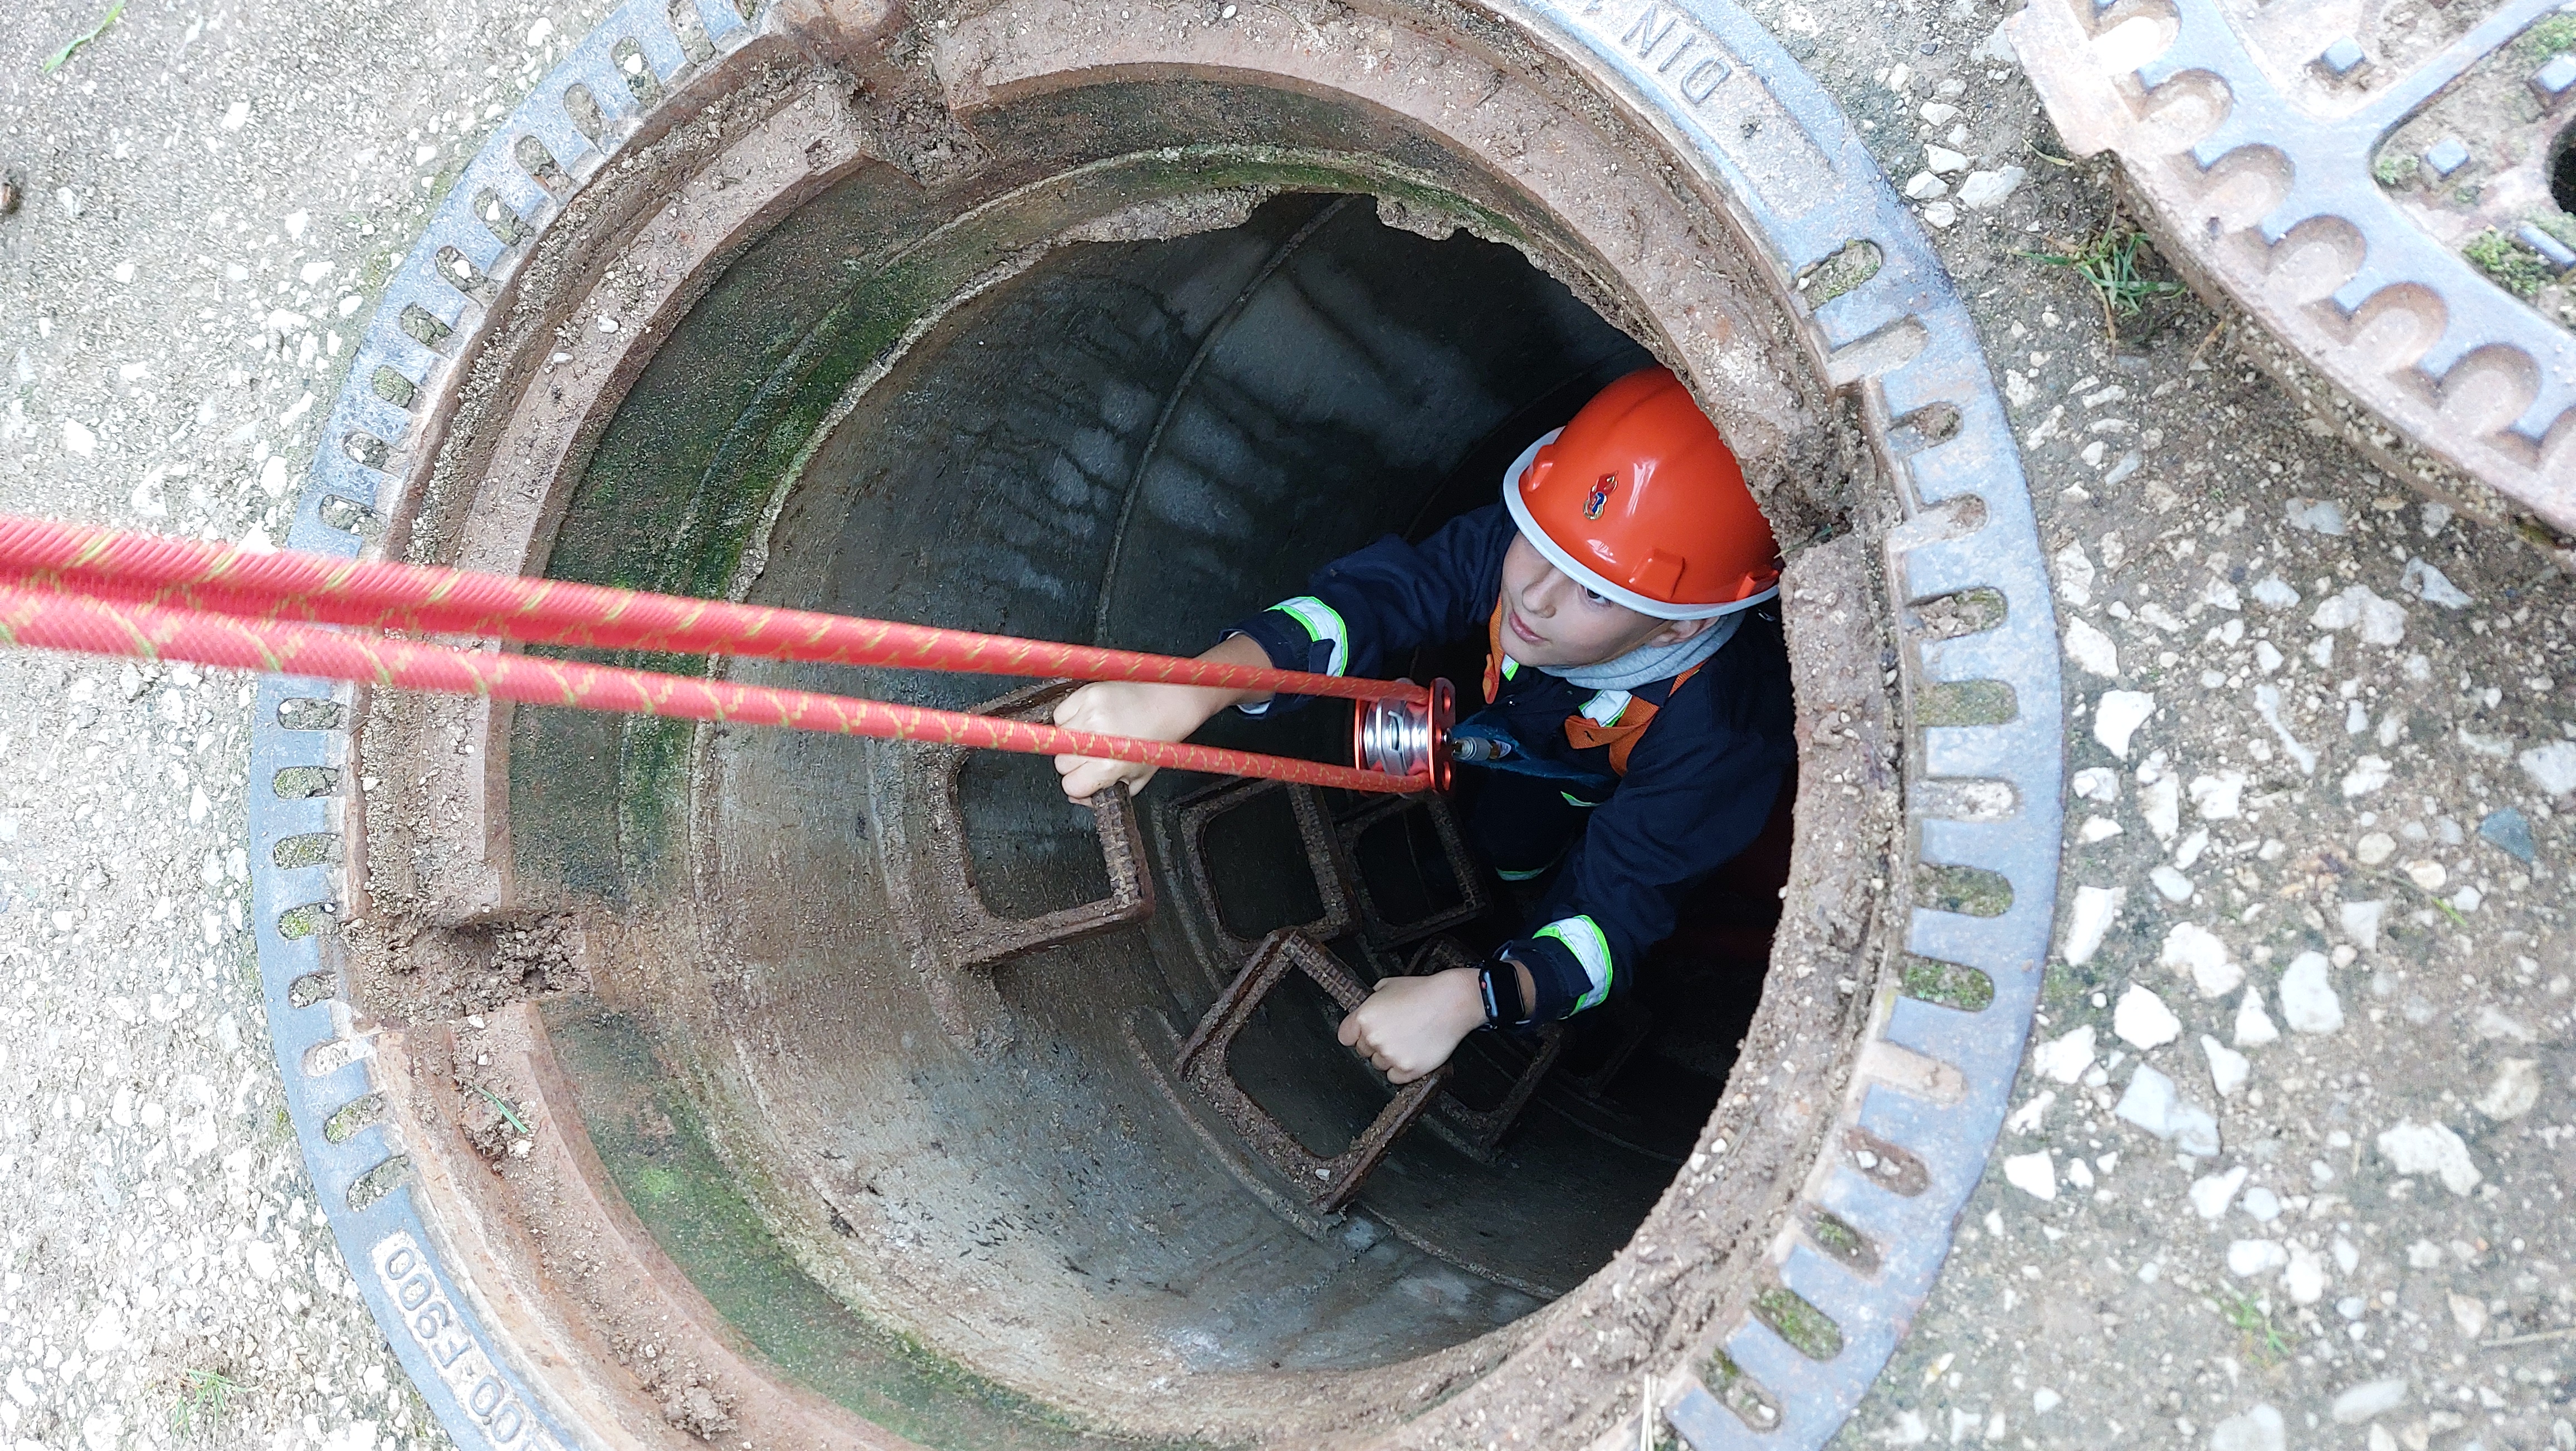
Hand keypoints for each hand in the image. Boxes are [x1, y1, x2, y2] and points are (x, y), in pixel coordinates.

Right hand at [1051, 634, 1275, 801]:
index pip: (1070, 785)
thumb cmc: (1157, 741)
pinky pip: (1061, 713)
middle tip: (1095, 754)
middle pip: (1061, 763)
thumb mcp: (1138, 778)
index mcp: (1110, 765)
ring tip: (1094, 735)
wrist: (1169, 702)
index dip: (1079, 784)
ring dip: (1071, 740)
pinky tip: (1091, 719)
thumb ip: (1106, 792)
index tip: (1088, 778)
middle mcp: (1096, 739)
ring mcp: (1090, 714)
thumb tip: (1076, 797)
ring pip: (1058, 737)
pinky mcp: (1087, 694)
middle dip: (1075, 763)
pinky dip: (1070, 718)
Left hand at [1336, 966, 1486, 1083]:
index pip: (1345, 1036)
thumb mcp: (1388, 985)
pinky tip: (1412, 1052)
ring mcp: (1391, 1055)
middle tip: (1394, 1032)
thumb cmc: (1424, 992)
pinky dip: (1402, 1069)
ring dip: (1389, 1057)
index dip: (1355, 1034)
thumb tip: (1365, 1011)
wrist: (1453, 1002)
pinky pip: (1395, 1077)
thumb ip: (1371, 1002)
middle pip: (1363, 1051)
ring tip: (1407, 1040)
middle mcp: (1374, 1038)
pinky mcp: (1408, 1069)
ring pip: (1379, 1065)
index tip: (1362, 1034)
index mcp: (1365, 1017)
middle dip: (1375, 1044)